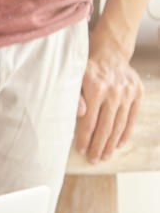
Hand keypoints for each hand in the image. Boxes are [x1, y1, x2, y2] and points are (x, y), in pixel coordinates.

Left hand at [76, 35, 142, 162]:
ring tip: (104, 156)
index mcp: (95, 89)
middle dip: (98, 146)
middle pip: (105, 126)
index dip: (85, 138)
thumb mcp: (74, 78)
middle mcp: (114, 92)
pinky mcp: (138, 93)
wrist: (110, 52)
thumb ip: (75, 97)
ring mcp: (128, 93)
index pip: (89, 121)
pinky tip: (118, 144)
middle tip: (93, 160)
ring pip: (119, 125)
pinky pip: (132, 118)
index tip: (80, 150)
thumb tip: (79, 114)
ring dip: (111, 143)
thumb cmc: (87, 69)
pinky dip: (125, 132)